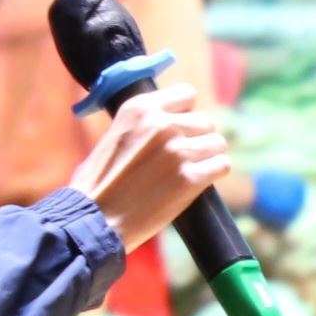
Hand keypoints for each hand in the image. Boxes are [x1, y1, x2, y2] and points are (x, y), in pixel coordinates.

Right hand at [68, 78, 235, 252]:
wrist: (93, 220)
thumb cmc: (96, 184)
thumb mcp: (113, 136)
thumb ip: (141, 125)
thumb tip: (167, 120)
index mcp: (140, 108)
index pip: (187, 94)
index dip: (186, 113)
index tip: (179, 129)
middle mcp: (162, 124)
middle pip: (205, 122)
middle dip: (197, 139)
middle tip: (182, 159)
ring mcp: (177, 150)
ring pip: (217, 143)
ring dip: (208, 157)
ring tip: (190, 171)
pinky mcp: (190, 178)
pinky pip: (221, 165)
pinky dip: (214, 174)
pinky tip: (199, 182)